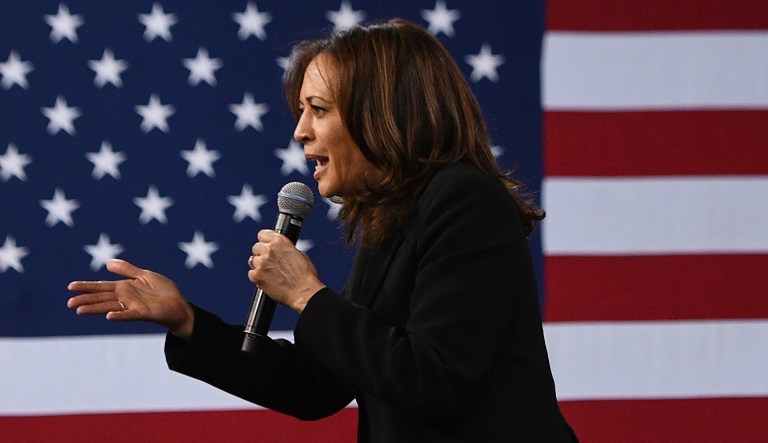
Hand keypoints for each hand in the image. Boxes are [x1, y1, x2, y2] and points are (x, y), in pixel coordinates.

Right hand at [67, 259, 194, 339]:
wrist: (179, 305)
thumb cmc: (163, 291)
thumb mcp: (144, 275)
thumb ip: (127, 270)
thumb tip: (108, 263)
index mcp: (124, 288)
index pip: (101, 287)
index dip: (87, 286)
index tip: (70, 287)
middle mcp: (125, 298)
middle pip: (102, 298)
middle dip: (85, 300)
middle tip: (69, 303)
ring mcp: (133, 306)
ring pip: (110, 307)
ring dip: (96, 308)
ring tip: (80, 310)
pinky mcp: (144, 313)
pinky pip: (130, 314)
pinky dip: (120, 315)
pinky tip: (109, 316)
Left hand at [248, 230, 325, 312]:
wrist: (303, 292)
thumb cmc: (305, 275)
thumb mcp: (299, 254)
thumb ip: (285, 248)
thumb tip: (280, 249)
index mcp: (279, 241)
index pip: (262, 234)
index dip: (265, 240)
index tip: (266, 244)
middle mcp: (269, 250)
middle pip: (256, 247)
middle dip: (261, 253)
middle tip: (269, 261)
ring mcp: (261, 263)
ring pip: (252, 260)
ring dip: (259, 265)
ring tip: (269, 272)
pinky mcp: (256, 276)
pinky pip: (251, 273)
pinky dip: (257, 276)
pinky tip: (267, 279)